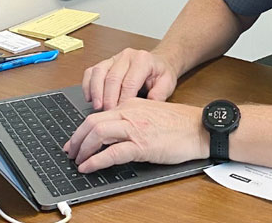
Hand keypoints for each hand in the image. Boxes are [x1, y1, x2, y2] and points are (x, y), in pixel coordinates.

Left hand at [63, 98, 207, 172]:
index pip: (98, 115)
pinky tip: (89, 167)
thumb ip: (132, 118)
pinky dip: (96, 161)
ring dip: (82, 149)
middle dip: (76, 139)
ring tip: (78, 161)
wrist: (200, 128)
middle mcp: (130, 112)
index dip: (82, 130)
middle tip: (71, 152)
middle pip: (92, 122)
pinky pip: (112, 152)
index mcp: (131, 104)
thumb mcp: (150, 114)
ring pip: (97, 133)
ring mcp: (135, 128)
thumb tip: (113, 135)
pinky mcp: (142, 144)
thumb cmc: (180, 124)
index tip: (76, 141)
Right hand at [82, 48, 177, 110]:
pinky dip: (87, 85)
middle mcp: (127, 56)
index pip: (129, 82)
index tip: (120, 114)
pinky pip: (91, 72)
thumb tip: (148, 104)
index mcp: (143, 60)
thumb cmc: (160, 74)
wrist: (158, 62)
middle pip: (112, 78)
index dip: (123, 100)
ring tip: (97, 107)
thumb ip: (160, 94)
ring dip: (96, 92)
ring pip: (99, 72)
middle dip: (108, 98)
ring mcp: (114, 58)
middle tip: (107, 114)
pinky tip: (89, 98)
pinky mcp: (105, 63)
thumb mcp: (167, 83)